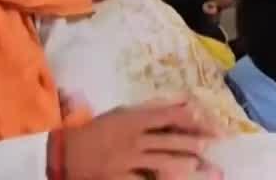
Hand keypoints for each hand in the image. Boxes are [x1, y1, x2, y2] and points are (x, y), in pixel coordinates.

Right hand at [60, 97, 220, 179]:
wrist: (66, 154)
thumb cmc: (96, 132)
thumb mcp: (119, 115)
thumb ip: (145, 111)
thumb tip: (176, 104)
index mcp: (133, 120)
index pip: (168, 117)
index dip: (190, 120)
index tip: (207, 123)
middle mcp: (133, 139)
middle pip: (169, 141)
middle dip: (191, 143)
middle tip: (209, 144)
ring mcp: (126, 161)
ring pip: (161, 162)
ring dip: (181, 163)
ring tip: (195, 164)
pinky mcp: (119, 179)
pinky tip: (168, 179)